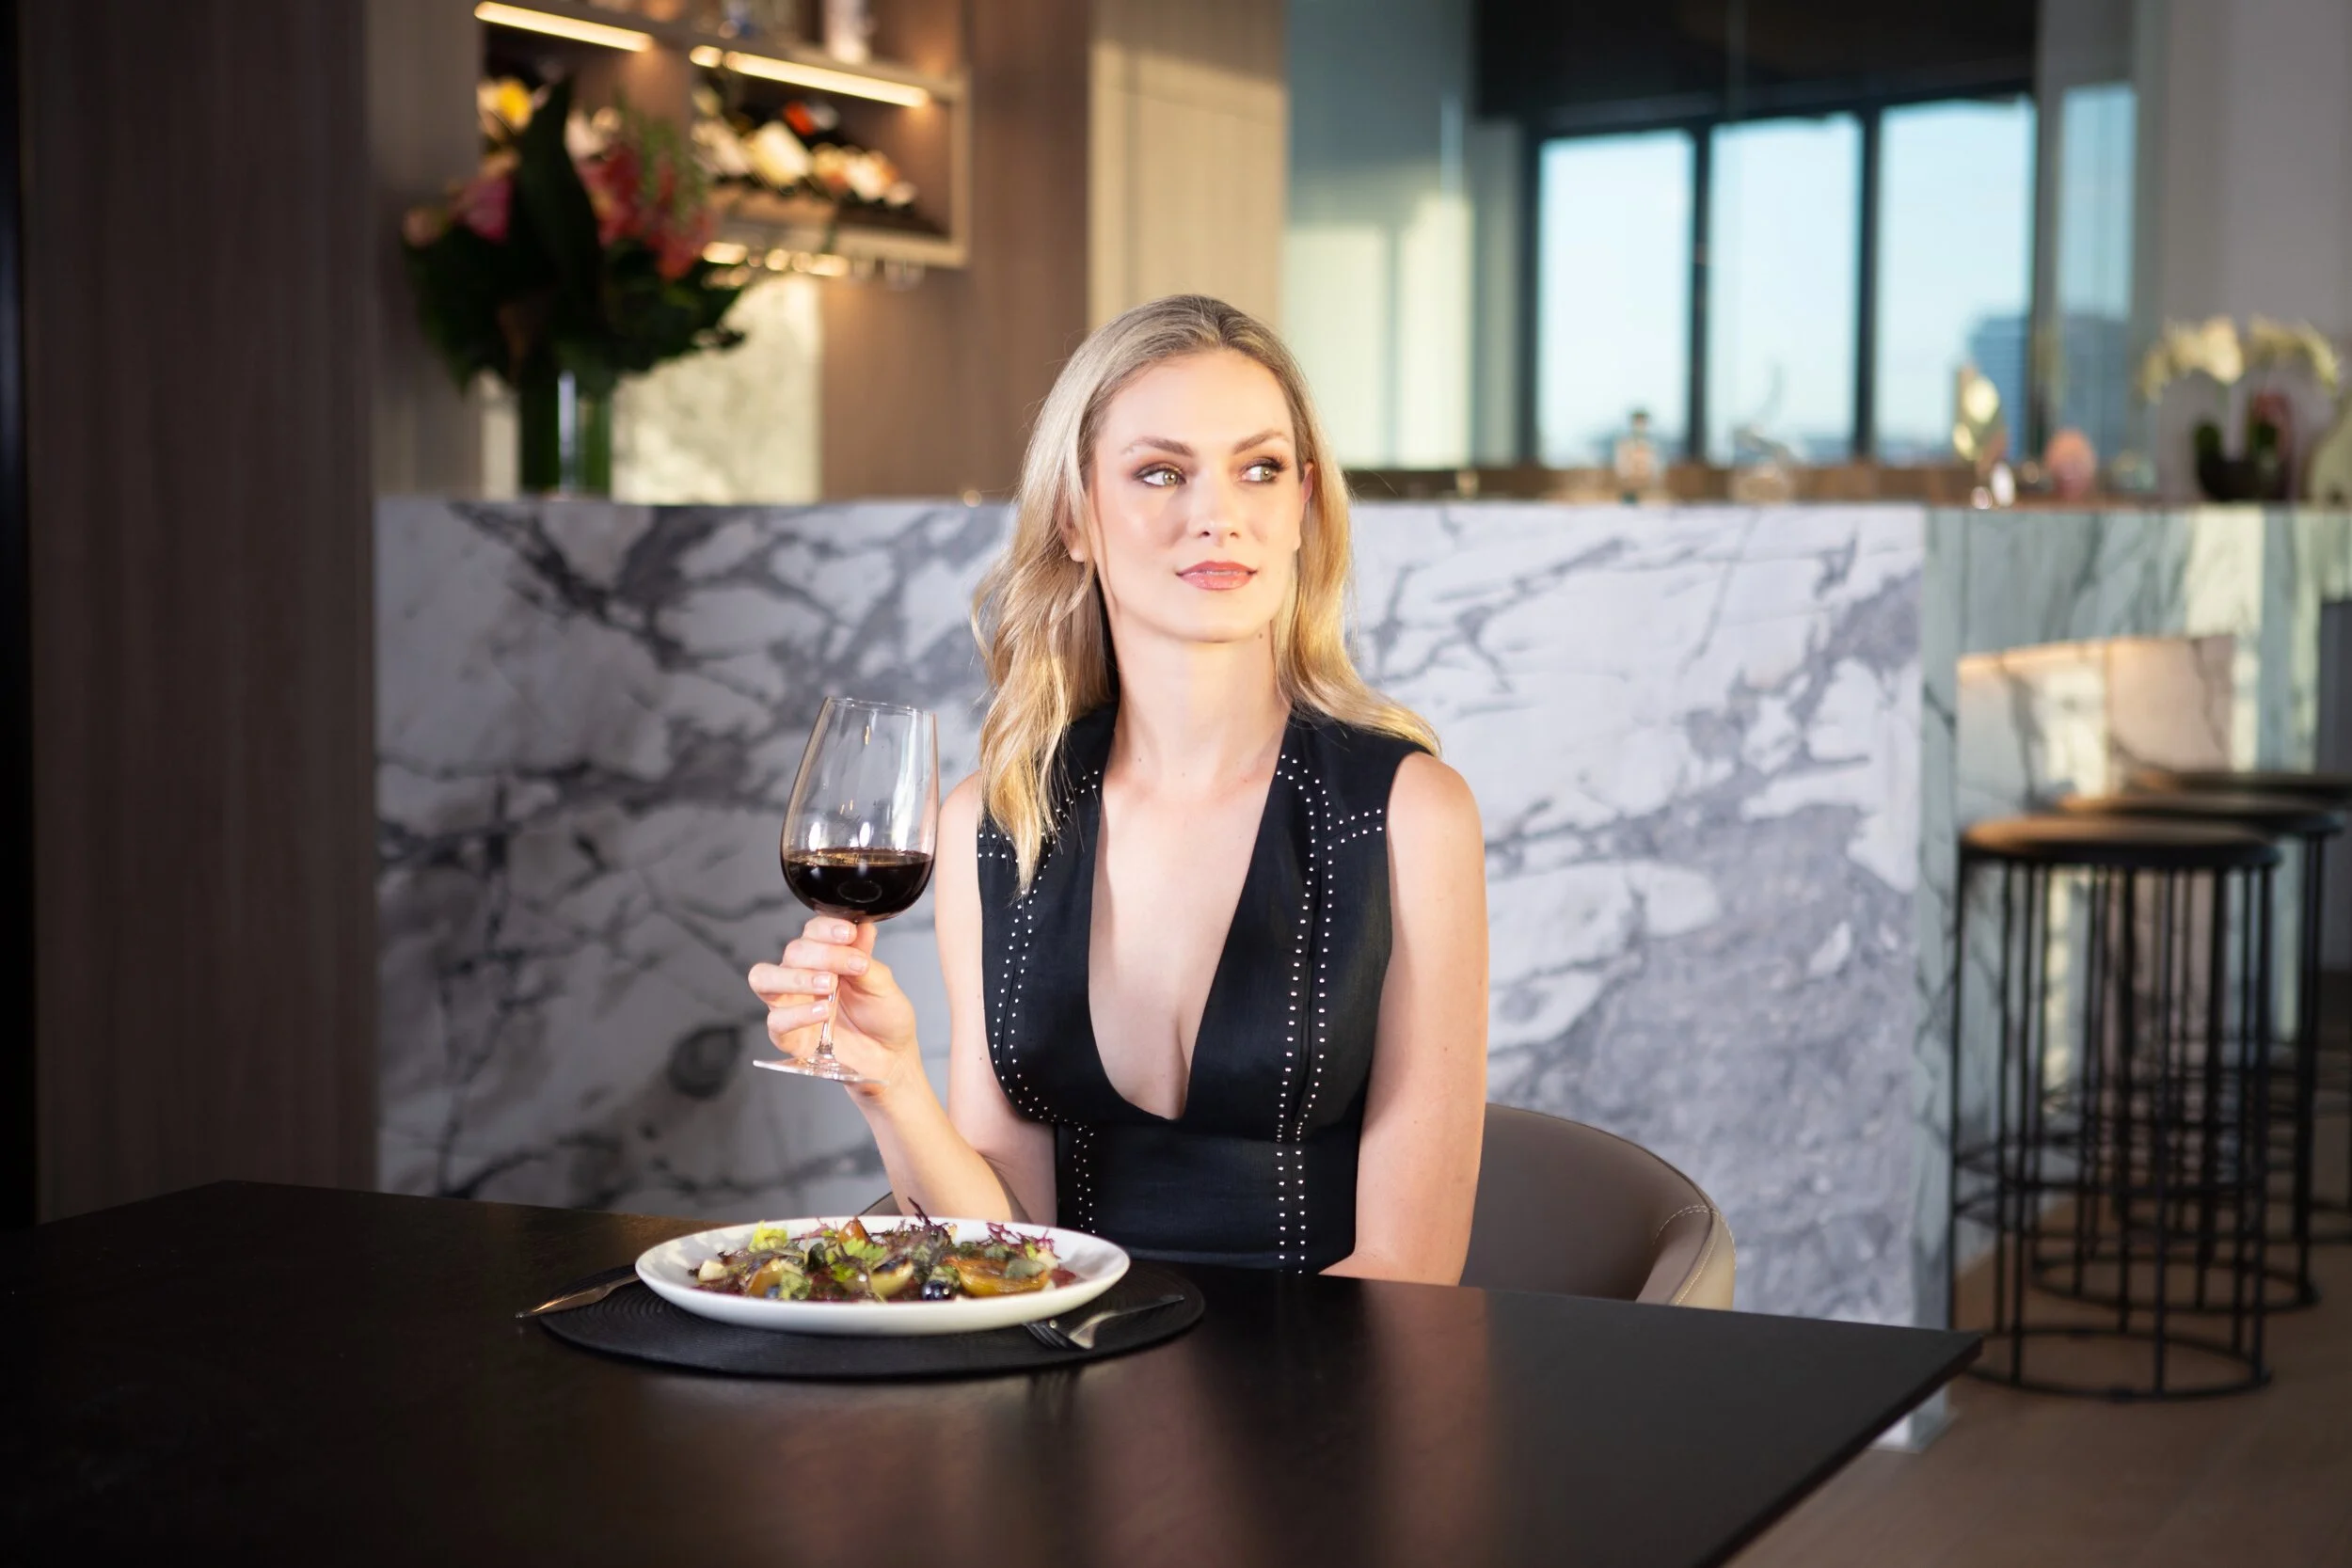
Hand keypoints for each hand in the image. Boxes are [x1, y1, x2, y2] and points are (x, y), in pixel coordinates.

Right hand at [748, 917, 920, 1092]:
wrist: (890, 1057)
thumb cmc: (884, 1017)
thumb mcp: (882, 984)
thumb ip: (865, 957)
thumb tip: (863, 925)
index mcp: (825, 958)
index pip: (813, 931)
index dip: (827, 928)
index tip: (849, 934)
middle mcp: (801, 976)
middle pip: (792, 952)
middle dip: (822, 954)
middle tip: (852, 965)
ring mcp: (791, 1005)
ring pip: (764, 979)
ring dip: (795, 978)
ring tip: (828, 985)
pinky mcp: (788, 1035)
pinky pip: (776, 1020)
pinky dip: (798, 1014)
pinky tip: (822, 1011)